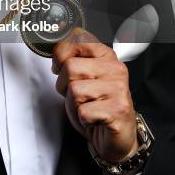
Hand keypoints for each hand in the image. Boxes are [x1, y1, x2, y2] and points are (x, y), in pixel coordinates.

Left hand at [52, 28, 138, 162]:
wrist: (117, 135)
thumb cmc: (97, 104)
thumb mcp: (82, 76)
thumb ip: (71, 57)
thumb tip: (55, 43)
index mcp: (106, 55)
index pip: (77, 39)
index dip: (61, 55)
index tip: (60, 66)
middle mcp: (115, 69)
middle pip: (70, 67)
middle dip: (64, 85)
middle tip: (77, 95)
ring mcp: (118, 89)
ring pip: (75, 90)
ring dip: (73, 104)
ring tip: (87, 107)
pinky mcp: (118, 110)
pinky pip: (83, 112)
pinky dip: (83, 119)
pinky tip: (94, 119)